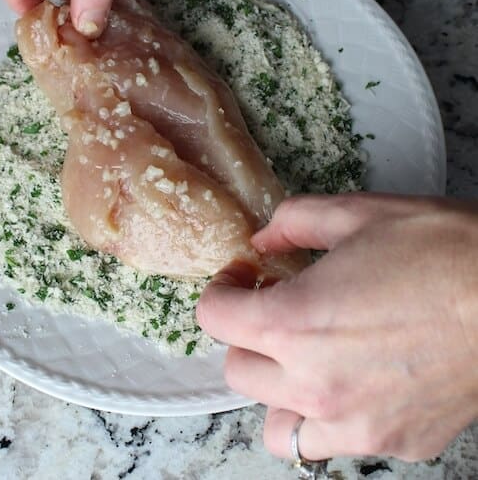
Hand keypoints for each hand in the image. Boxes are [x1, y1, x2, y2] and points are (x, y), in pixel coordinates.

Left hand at [197, 193, 477, 461]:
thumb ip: (293, 222)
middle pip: (237, 370)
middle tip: (274, 306)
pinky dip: (322, 419)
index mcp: (294, 323)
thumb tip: (261, 241)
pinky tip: (348, 381)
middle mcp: (315, 384)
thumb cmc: (442, 251)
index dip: (221, 289)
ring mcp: (354, 423)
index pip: (214, 318)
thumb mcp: (357, 213)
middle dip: (245, 334)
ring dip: (276, 387)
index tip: (242, 277)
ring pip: (275, 425)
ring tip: (304, 354)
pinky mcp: (393, 443)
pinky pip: (330, 442)